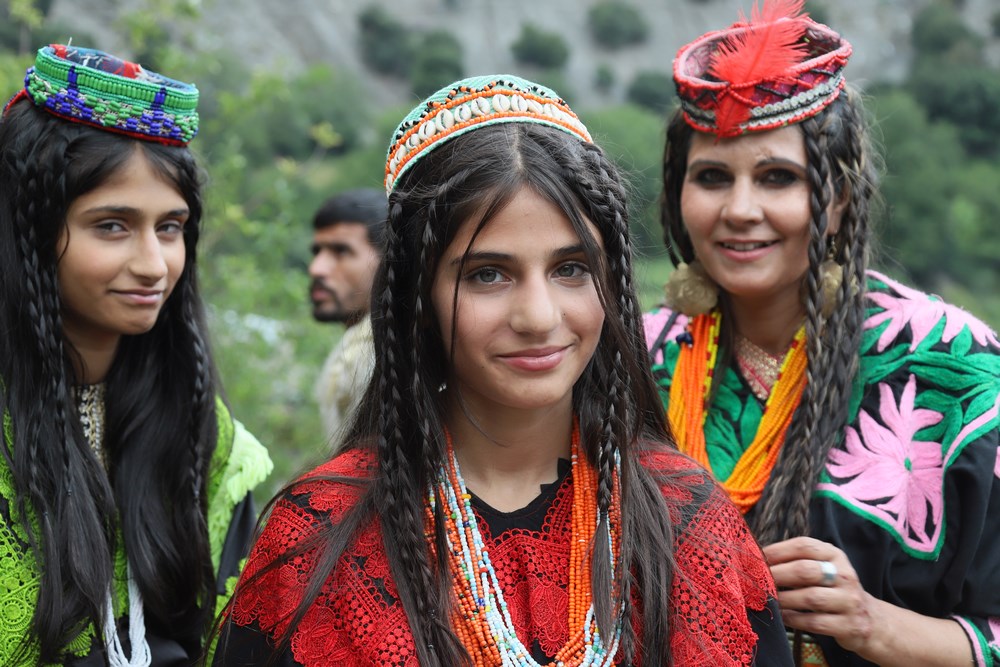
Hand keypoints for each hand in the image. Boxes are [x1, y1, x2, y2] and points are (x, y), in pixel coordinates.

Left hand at [762, 536, 876, 655]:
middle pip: (805, 570)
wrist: (871, 621)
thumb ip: (797, 562)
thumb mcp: (823, 569)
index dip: (777, 551)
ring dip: (784, 599)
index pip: (804, 546)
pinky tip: (782, 617)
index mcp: (834, 555)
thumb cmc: (834, 590)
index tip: (756, 559)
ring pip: (811, 597)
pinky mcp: (849, 625)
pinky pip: (816, 622)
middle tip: (756, 582)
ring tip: (767, 600)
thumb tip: (757, 560)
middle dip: (777, 575)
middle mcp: (844, 575)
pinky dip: (794, 619)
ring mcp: (849, 601)